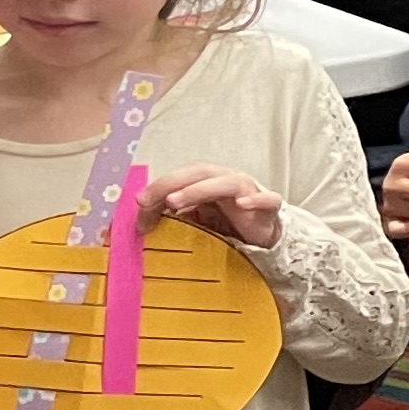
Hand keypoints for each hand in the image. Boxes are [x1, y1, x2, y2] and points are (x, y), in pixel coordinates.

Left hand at [143, 165, 282, 250]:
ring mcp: (249, 192)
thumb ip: (172, 218)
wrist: (263, 236)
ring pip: (227, 183)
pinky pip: (267, 200)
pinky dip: (256, 200)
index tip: (139, 202)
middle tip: (149, 200)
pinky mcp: (269, 209)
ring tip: (175, 202)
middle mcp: (227, 181)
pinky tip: (243, 204)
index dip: (159, 186)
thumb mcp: (194, 221)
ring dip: (199, 190)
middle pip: (200, 172)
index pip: (181, 177)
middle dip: (172, 183)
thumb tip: (140, 223)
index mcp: (208, 182)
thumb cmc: (227, 225)